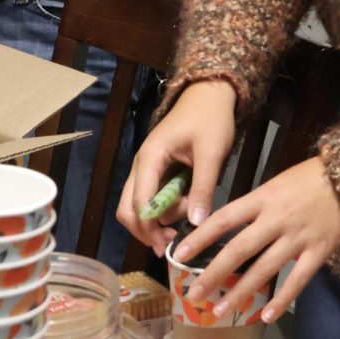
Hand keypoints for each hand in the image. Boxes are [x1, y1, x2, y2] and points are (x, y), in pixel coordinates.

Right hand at [117, 81, 237, 255]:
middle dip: (146, 229)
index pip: (140, 203)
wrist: (209, 94)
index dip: (151, 228)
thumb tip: (196, 224)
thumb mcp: (211, 152)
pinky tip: (182, 214)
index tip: (170, 244)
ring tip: (185, 223)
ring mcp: (147, 168)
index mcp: (151, 158)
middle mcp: (142, 165)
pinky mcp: (156, 170)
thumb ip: (202, 187)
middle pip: (128, 208)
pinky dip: (160, 211)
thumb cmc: (210, 119)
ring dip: (155, 221)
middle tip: (171, 243)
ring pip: (136, 205)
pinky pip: (149, 197)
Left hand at [174, 157, 339, 324]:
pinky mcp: (318, 251)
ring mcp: (297, 237)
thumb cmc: (309, 178)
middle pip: (239, 249)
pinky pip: (297, 281)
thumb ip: (255, 205)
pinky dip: (281, 300)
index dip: (201, 238)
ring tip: (220, 310)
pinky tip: (266, 316)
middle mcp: (276, 218)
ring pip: (264, 269)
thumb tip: (229, 227)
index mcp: (263, 197)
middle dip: (213, 273)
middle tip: (194, 294)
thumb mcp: (276, 182)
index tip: (180, 254)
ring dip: (240, 292)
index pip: (224, 219)